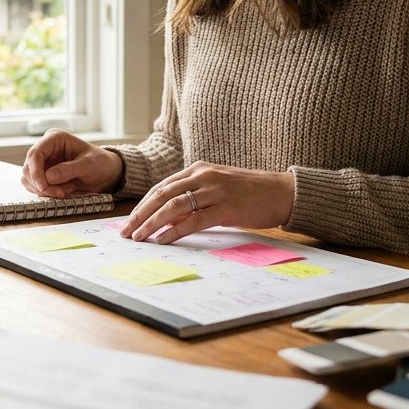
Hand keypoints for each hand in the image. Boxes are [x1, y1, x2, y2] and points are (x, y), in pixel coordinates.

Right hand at [21, 129, 123, 197]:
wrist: (104, 173)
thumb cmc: (99, 163)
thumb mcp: (88, 165)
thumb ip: (69, 170)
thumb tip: (49, 176)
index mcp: (55, 138)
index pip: (35, 153)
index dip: (35, 172)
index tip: (43, 187)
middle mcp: (46, 148)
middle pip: (29, 168)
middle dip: (41, 184)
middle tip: (59, 193)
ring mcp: (43, 162)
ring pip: (29, 179)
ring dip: (44, 190)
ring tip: (64, 192)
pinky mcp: (43, 174)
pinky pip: (35, 186)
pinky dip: (47, 192)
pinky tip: (63, 191)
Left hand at [122, 162, 295, 243]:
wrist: (282, 192)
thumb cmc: (250, 193)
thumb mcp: (218, 188)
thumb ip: (195, 197)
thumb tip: (170, 218)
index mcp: (199, 169)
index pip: (162, 187)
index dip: (144, 204)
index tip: (131, 220)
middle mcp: (203, 176)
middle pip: (162, 195)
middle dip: (141, 215)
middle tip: (127, 232)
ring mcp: (214, 191)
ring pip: (173, 206)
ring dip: (152, 223)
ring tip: (140, 237)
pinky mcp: (226, 208)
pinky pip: (194, 220)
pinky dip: (176, 231)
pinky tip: (163, 240)